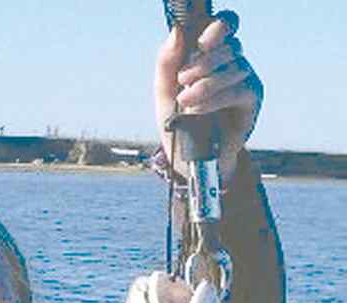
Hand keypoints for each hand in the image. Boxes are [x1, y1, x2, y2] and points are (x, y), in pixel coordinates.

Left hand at [155, 12, 262, 183]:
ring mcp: (245, 80)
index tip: (200, 43)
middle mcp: (232, 63)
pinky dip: (214, 99)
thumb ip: (167, 62)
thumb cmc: (179, 123)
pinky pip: (238, 91)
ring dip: (206, 84)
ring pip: (234, 68)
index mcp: (212, 54)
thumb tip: (177, 31)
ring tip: (186, 101)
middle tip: (182, 80)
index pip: (225, 25)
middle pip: (229, 45)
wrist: (190, 160)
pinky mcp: (252, 101)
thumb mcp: (165, 92)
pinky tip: (197, 109)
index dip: (217, 27)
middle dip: (203, 61)